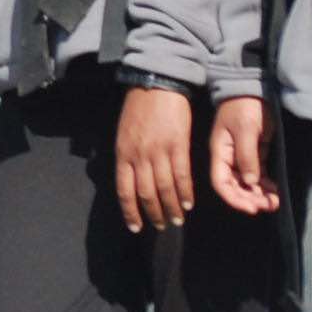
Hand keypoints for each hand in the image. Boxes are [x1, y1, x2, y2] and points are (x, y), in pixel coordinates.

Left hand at [113, 85, 197, 233]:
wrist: (157, 85)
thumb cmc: (139, 108)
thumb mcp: (123, 133)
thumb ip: (125, 156)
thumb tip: (127, 177)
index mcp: (123, 153)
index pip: (124, 190)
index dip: (130, 211)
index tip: (136, 227)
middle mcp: (139, 156)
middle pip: (146, 193)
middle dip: (154, 213)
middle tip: (162, 226)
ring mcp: (158, 152)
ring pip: (165, 188)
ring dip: (172, 207)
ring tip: (177, 219)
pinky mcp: (178, 146)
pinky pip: (181, 176)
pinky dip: (185, 192)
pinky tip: (188, 203)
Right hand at [207, 95, 280, 215]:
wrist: (254, 90)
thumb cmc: (245, 107)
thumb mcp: (246, 129)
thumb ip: (247, 156)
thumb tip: (251, 182)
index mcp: (220, 152)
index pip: (220, 182)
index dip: (234, 198)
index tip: (251, 208)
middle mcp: (228, 158)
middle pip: (234, 186)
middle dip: (249, 199)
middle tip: (268, 206)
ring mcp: (241, 156)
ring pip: (248, 183)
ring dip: (259, 195)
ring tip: (274, 202)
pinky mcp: (255, 153)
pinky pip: (258, 175)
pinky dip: (265, 185)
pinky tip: (275, 191)